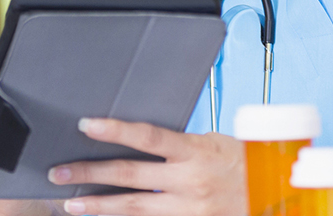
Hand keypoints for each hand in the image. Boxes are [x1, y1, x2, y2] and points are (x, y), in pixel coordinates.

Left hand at [47, 118, 246, 215]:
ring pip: (134, 208)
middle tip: (58, 172)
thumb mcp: (213, 142)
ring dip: (99, 205)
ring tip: (70, 203)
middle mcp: (190, 182)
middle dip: (89, 173)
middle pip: (129, 176)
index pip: (148, 137)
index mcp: (196, 151)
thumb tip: (136, 137)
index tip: (85, 125)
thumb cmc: (243, 163)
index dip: (115, 130)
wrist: (274, 195)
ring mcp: (190, 209)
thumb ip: (177, 144)